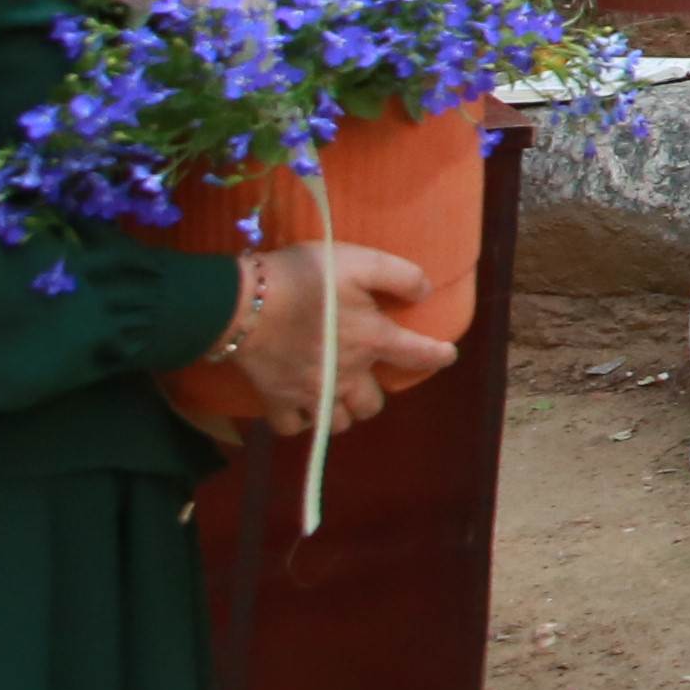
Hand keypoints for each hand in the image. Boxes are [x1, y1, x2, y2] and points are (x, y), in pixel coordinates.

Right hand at [230, 241, 452, 435]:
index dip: (438, 356)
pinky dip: (303, 422)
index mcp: (372, 339)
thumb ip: (400, 275)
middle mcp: (347, 374)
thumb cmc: (304, 276)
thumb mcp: (360, 261)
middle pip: (373, 404)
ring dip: (344, 412)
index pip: (418, 355)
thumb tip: (426, 293)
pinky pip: (296, 428)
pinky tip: (303, 405)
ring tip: (338, 393)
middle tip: (365, 374)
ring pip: (340, 422)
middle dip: (375, 393)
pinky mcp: (276, 401)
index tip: (446, 355)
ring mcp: (311, 393)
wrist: (244, 301)